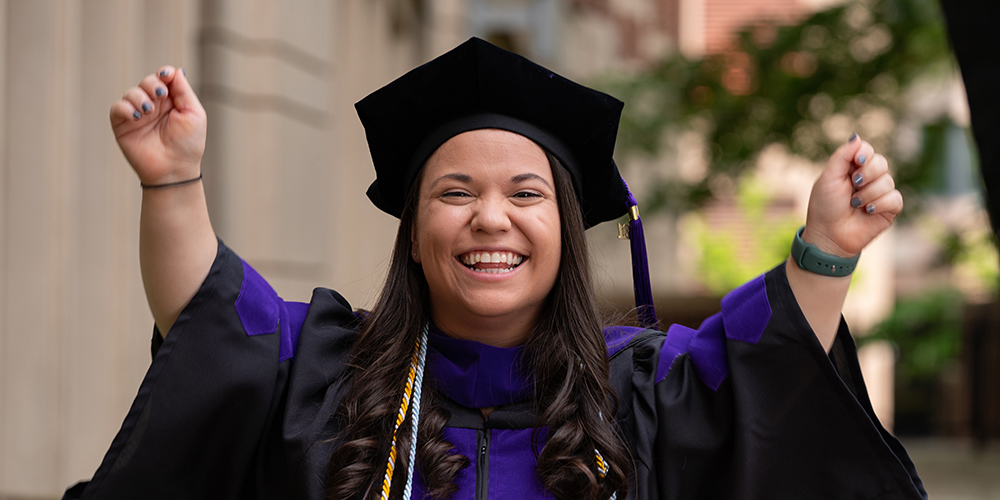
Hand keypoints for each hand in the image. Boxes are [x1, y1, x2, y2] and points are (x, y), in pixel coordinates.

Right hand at [109, 66, 205, 184]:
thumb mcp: (193, 113)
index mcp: (172, 101)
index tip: (165, 75)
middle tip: (160, 94)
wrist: (175, 169)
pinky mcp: (123, 125)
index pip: (164, 79)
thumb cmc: (188, 144)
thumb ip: (183, 90)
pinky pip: (117, 107)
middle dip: (152, 84)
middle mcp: (154, 105)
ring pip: (132, 92)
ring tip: (149, 111)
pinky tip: (137, 116)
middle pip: (147, 82)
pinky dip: (125, 108)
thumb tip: (175, 70)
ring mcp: (138, 114)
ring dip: (140, 97)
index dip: (163, 73)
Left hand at [802, 135, 902, 257]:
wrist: (829, 235)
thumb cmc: (825, 207)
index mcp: (852, 168)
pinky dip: (879, 203)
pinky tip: (867, 211)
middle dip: (867, 173)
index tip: (857, 161)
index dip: (864, 153)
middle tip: (854, 185)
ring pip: (888, 181)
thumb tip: (856, 136)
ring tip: (854, 204)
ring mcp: (880, 193)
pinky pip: (894, 198)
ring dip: (868, 193)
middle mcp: (869, 178)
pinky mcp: (890, 208)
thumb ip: (842, 156)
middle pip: (881, 162)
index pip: (867, 150)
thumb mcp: (828, 178)